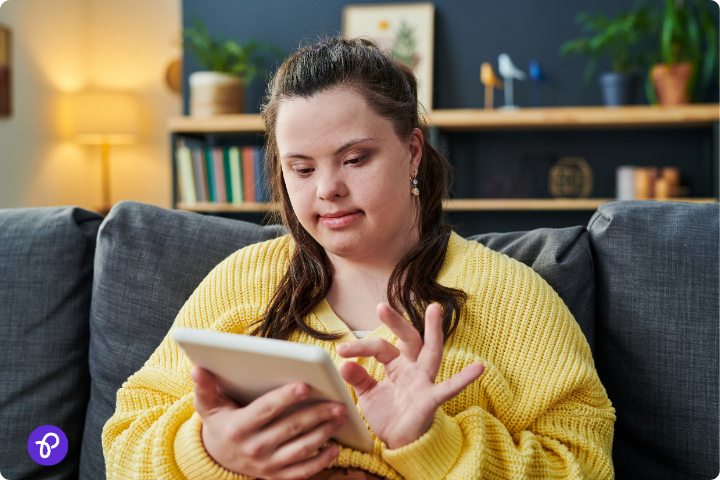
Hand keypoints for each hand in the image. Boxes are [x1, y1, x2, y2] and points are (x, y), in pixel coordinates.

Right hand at [191, 367, 345, 478]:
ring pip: (301, 449)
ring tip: (339, 417)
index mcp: (239, 427)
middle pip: (290, 429)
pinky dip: (321, 462)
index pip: (266, 410)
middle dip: (316, 415)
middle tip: (337, 403)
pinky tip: (335, 448)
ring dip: (323, 434)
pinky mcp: (276, 476)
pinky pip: (302, 471)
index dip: (285, 398)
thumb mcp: (208, 405)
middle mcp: (253, 448)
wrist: (217, 456)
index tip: (305, 386)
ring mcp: (266, 465)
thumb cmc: (219, 422)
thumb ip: (205, 387)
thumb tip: (197, 369)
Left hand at [336, 303, 483, 448]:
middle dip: (396, 322)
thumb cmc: (389, 415)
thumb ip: (358, 378)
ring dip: (433, 331)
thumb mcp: (368, 395)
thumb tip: (343, 364)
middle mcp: (413, 368)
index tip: (340, 351)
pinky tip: (478, 367)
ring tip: (435, 309)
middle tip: (381, 307)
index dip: (360, 347)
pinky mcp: (431, 400)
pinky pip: (449, 388)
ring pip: (431, 352)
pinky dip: (464, 379)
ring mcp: (424, 382)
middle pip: (408, 339)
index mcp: (397, 364)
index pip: (380, 347)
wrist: (400, 445)